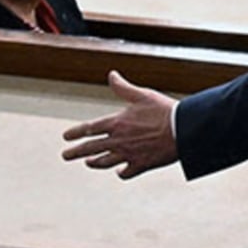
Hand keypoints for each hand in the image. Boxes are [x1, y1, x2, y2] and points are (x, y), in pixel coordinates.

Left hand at [61, 71, 179, 178]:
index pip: (89, 129)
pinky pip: (126, 172)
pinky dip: (120, 172)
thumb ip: (123, 87)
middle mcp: (119, 141)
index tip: (66, 137)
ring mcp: (128, 155)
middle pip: (91, 148)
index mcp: (117, 123)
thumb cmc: (163, 110)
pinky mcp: (141, 165)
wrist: (182, 130)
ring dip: (94, 163)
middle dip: (76, 152)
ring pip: (105, 162)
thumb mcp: (141, 95)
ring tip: (87, 163)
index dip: (75, 132)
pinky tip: (118, 171)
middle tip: (65, 155)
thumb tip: (111, 75)